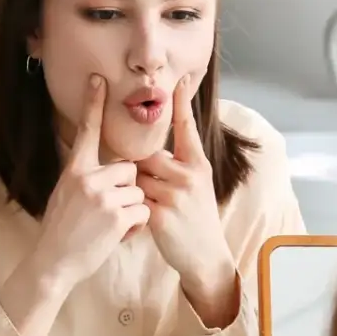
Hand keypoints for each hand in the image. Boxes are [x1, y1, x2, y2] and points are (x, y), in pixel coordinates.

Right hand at [28, 75, 149, 292]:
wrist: (53, 263)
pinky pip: (142, 212)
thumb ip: (84, 178)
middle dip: (127, 190)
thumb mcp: (64, 195)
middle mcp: (88, 179)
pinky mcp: (117, 217)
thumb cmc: (60, 232)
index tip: (99, 79)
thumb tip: (106, 167)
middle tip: (109, 211)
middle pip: (128, 169)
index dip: (93, 105)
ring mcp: (103, 197)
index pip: (86, 132)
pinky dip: (136, 227)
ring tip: (110, 227)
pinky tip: (117, 237)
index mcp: (74, 171)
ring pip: (138, 191)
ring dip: (132, 210)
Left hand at [136, 75, 238, 322]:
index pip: (187, 128)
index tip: (179, 79)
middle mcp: (189, 175)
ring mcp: (176, 194)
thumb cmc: (196, 219)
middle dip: (138, 169)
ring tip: (145, 207)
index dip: (182, 103)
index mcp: (198, 164)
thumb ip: (180, 166)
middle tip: (145, 188)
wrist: (205, 255)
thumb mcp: (198, 186)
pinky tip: (137, 221)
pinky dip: (131, 208)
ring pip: (137, 177)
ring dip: (133, 189)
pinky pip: (134, 200)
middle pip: (147, 155)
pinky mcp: (161, 214)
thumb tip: (154, 149)